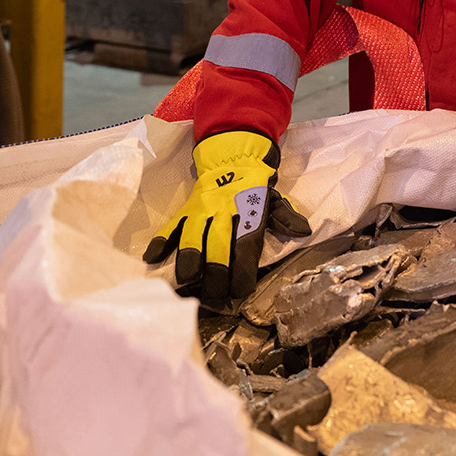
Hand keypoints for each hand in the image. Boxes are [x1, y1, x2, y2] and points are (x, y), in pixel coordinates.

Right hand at [142, 129, 310, 302]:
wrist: (232, 158)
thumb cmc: (255, 188)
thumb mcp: (275, 199)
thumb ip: (285, 217)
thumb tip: (303, 231)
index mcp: (248, 212)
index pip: (245, 244)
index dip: (243, 269)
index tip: (241, 291)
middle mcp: (223, 212)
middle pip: (218, 245)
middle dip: (215, 273)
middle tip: (214, 297)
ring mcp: (201, 211)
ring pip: (192, 236)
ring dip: (188, 259)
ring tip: (186, 281)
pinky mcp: (185, 210)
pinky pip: (171, 226)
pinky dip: (161, 241)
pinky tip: (152, 258)